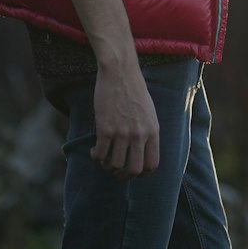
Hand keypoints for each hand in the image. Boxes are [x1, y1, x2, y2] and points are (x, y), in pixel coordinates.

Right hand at [90, 62, 159, 178]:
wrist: (120, 72)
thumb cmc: (134, 89)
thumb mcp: (149, 111)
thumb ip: (147, 131)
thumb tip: (142, 151)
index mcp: (153, 130)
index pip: (152, 164)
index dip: (142, 173)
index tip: (133, 172)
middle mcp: (139, 134)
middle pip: (134, 170)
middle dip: (124, 175)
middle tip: (116, 171)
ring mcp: (122, 133)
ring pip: (115, 165)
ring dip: (107, 166)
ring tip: (104, 159)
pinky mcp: (105, 129)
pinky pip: (100, 154)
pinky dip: (96, 156)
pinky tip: (94, 151)